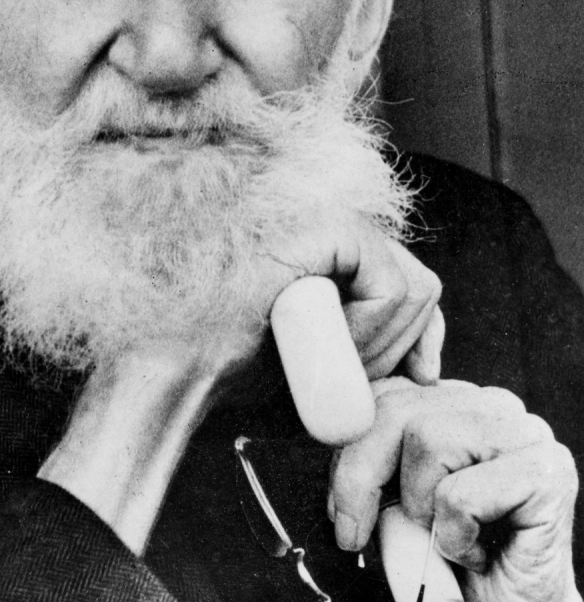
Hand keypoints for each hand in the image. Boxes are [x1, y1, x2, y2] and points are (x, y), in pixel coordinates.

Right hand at [40, 226, 443, 554]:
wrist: (172, 370)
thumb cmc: (225, 373)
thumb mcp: (314, 367)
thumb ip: (361, 352)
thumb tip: (428, 362)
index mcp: (323, 249)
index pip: (407, 278)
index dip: (421, 332)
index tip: (414, 377)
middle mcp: (326, 223)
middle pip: (417, 280)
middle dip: (402, 345)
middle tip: (356, 383)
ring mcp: (321, 217)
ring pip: (411, 285)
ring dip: (383, 345)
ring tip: (331, 368)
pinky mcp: (319, 224)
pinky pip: (389, 283)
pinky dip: (375, 330)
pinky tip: (331, 350)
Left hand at [329, 378, 583, 601]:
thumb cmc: (456, 570)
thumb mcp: (395, 507)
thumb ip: (373, 468)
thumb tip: (332, 448)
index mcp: (459, 405)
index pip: (384, 394)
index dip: (349, 452)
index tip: (342, 508)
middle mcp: (497, 408)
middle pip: (398, 410)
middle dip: (361, 477)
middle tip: (356, 534)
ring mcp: (529, 436)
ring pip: (428, 438)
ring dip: (418, 507)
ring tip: (441, 540)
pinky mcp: (549, 475)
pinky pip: (461, 494)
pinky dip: (453, 537)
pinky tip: (476, 554)